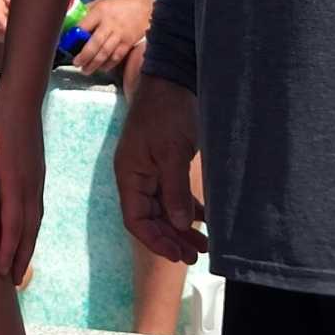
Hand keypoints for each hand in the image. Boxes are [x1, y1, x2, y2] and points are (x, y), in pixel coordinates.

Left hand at [0, 85, 45, 281]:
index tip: (1, 273)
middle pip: (29, 229)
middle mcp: (31, 185)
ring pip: (36, 221)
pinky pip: (38, 209)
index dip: (8, 250)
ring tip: (21, 265)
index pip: (14, 225)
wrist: (22, 98)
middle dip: (22, 256)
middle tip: (14, 282)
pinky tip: (28, 232)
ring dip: (29, 245)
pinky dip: (34, 228)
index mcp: (15, 180)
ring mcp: (37, 180)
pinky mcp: (38, 174)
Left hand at [72, 0, 154, 77]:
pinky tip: (101, 68)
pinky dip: (108, 64)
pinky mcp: (129, 43)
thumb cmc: (120, 3)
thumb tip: (73, 21)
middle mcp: (109, 24)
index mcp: (100, 12)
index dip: (74, 37)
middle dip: (84, 56)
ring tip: (86, 70)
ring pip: (105, 53)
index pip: (84, 26)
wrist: (145, 6)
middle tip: (76, 63)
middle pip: (94, 43)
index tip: (67, 45)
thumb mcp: (101, 1)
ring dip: (94, 64)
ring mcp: (120, 35)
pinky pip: (117, 57)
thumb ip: (88, 12)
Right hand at [114, 71, 205, 264]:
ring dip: (181, 227)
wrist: (173, 78)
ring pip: (164, 209)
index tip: (179, 254)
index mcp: (129, 174)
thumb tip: (178, 225)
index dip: (156, 240)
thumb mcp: (172, 151)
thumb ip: (174, 189)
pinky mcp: (166, 163)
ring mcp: (151, 169)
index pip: (135, 219)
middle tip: (198, 255)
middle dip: (172, 238)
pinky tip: (205, 220)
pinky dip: (188, 209)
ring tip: (205, 244)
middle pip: (151, 218)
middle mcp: (137, 175)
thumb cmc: (167, 113)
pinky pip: (174, 194)